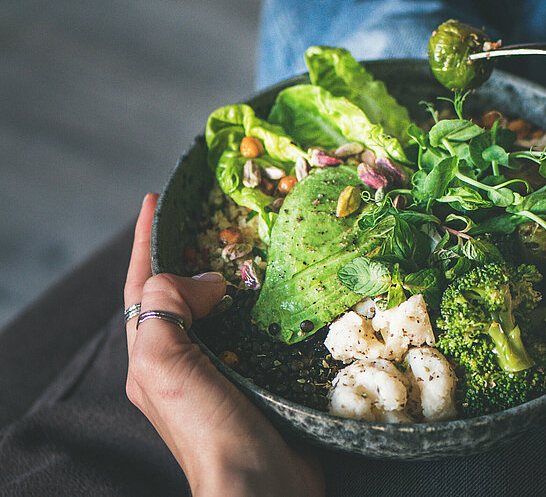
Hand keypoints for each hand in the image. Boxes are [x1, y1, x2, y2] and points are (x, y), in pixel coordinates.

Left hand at [124, 194, 323, 495]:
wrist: (259, 487)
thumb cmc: (210, 430)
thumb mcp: (166, 364)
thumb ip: (166, 308)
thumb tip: (206, 279)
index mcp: (150, 355)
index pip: (141, 285)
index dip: (145, 240)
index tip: (156, 199)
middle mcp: (180, 362)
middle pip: (177, 294)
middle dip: (188, 254)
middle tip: (212, 219)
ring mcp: (220, 372)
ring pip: (218, 311)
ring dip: (229, 278)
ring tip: (249, 247)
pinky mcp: (258, 380)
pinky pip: (253, 331)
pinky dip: (261, 307)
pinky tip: (281, 296)